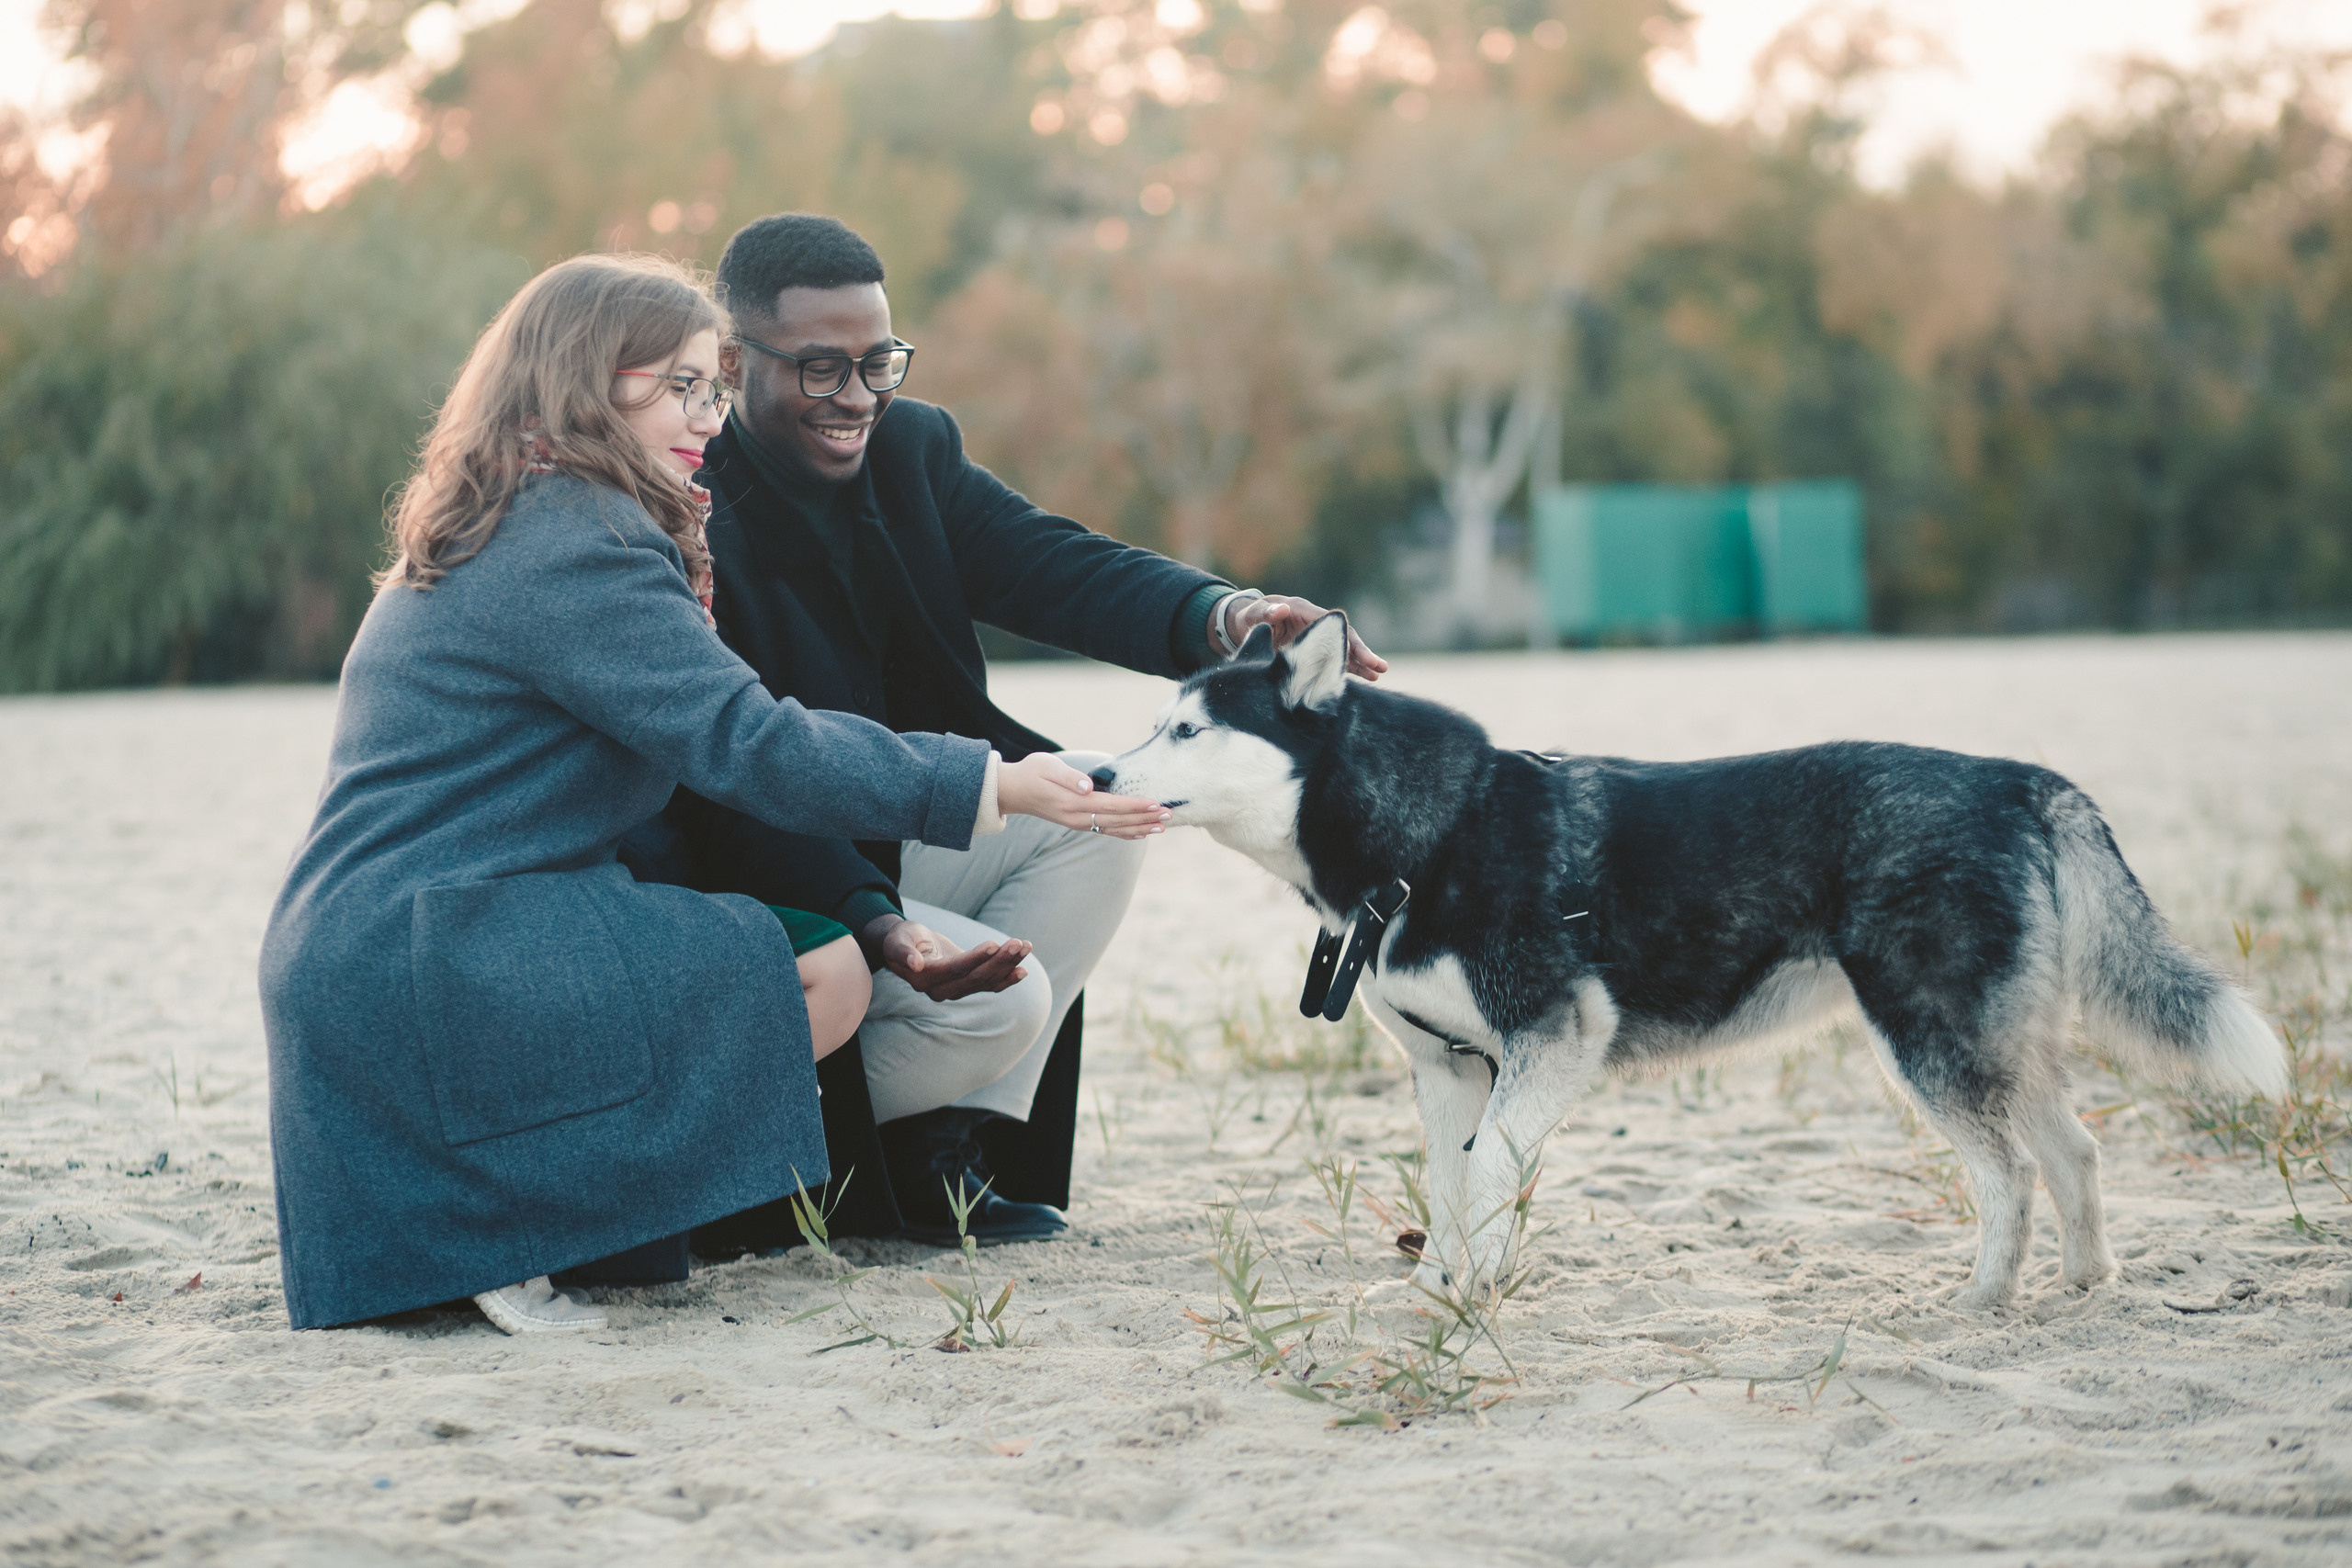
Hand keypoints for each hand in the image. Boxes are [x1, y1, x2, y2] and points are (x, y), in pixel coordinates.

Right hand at [864, 913, 1033, 1000]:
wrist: (905, 947)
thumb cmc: (900, 939)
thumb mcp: (897, 941)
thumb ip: (903, 952)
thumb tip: (914, 964)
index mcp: (924, 979)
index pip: (956, 970)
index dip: (976, 958)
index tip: (995, 944)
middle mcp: (940, 990)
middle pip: (975, 978)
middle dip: (1000, 961)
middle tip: (1019, 943)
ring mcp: (954, 991)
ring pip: (986, 981)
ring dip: (1008, 965)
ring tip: (1025, 946)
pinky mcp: (966, 985)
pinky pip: (989, 986)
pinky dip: (1007, 980)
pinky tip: (1023, 971)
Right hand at [996, 752, 1167, 837]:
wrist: (1012, 791)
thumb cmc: (1031, 773)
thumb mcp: (1046, 767)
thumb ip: (1068, 776)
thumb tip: (1087, 786)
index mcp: (1073, 803)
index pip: (1112, 805)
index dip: (1135, 805)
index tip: (1155, 803)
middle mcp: (1078, 818)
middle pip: (1119, 821)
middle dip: (1145, 818)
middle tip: (1169, 814)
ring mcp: (1079, 824)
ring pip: (1115, 829)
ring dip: (1140, 827)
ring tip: (1163, 826)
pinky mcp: (1079, 824)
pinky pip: (1107, 831)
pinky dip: (1126, 833)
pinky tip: (1141, 833)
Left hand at [1221, 593, 1386, 679]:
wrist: (1247, 622)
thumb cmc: (1250, 616)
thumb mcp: (1252, 613)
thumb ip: (1265, 613)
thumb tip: (1280, 609)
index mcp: (1303, 610)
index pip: (1330, 623)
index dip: (1343, 637)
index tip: (1355, 651)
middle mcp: (1315, 622)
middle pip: (1343, 636)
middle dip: (1361, 652)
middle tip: (1379, 666)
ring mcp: (1317, 636)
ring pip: (1343, 649)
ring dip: (1361, 663)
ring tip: (1379, 675)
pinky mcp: (1315, 649)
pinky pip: (1335, 659)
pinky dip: (1349, 669)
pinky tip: (1364, 680)